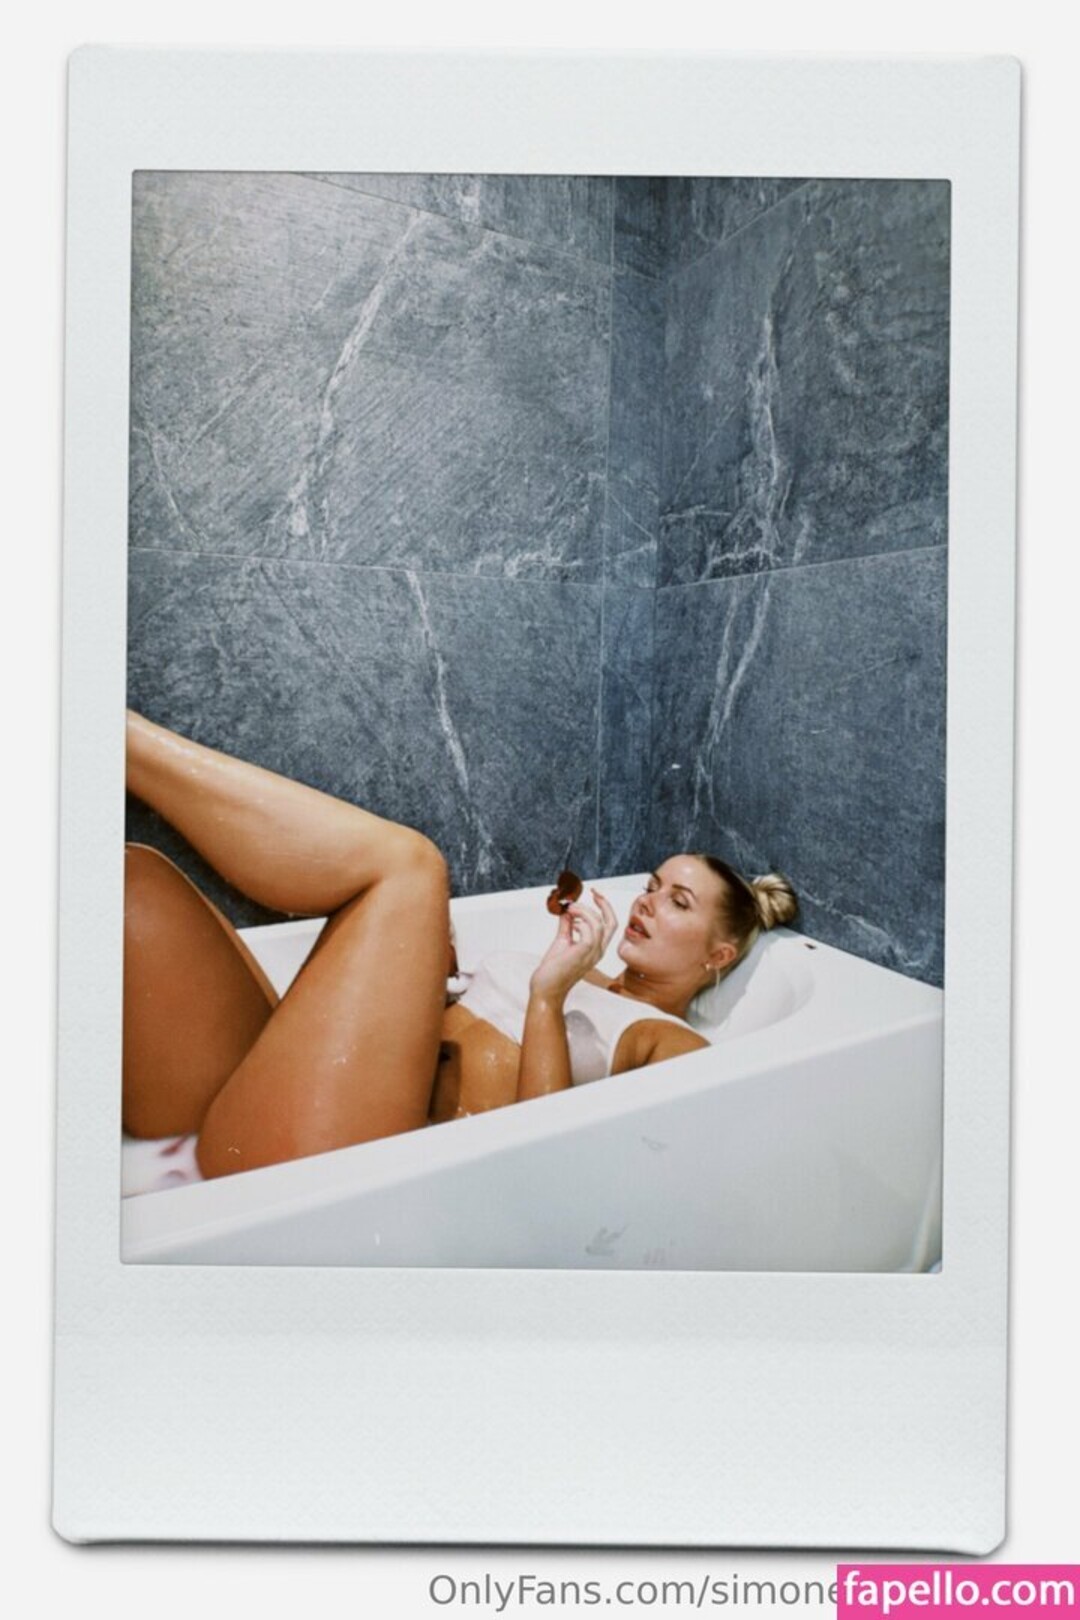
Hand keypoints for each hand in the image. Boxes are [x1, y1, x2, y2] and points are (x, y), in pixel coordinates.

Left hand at [529, 888, 618, 1003]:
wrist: (546, 988)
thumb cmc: (554, 970)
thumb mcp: (563, 941)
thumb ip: (567, 925)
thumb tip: (567, 909)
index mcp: (596, 948)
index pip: (610, 924)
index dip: (605, 907)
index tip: (595, 895)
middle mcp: (598, 951)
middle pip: (611, 922)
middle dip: (602, 904)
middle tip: (590, 894)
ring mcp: (593, 953)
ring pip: (598, 923)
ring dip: (584, 911)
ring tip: (570, 910)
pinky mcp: (583, 953)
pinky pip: (589, 930)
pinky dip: (580, 921)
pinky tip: (570, 924)